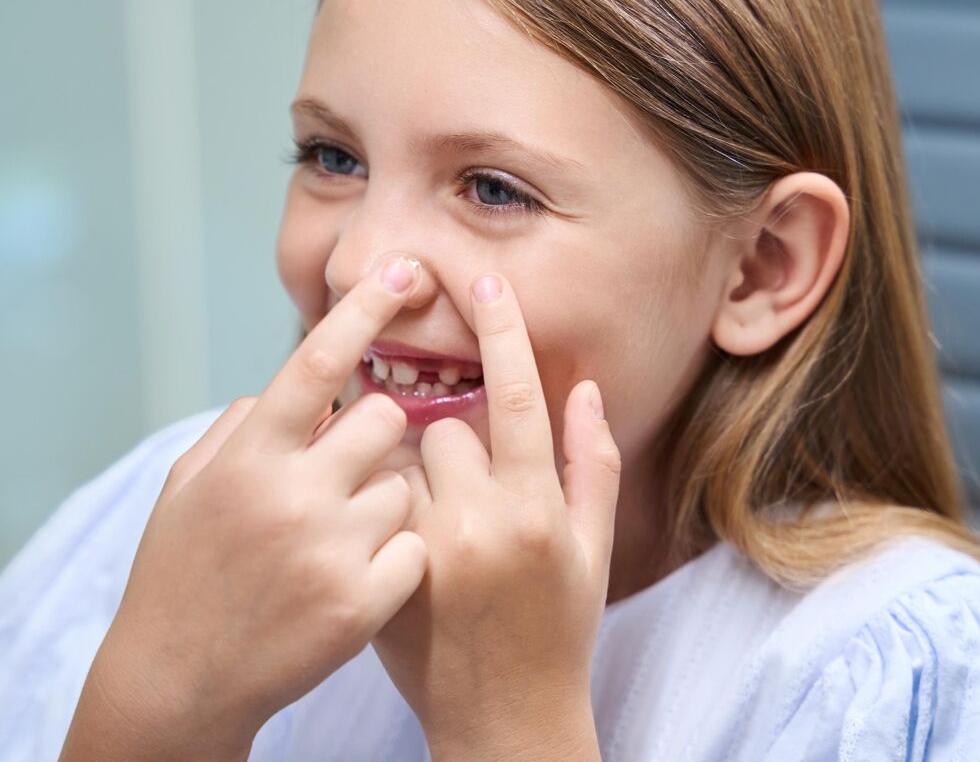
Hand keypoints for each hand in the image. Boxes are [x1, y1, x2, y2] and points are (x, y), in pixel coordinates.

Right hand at [64, 253, 429, 760]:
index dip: (364, 308)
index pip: (317, 362)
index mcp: (248, 456)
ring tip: (339, 536)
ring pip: (406, 484)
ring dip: (385, 500)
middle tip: (346, 469)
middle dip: (376, 435)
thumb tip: (301, 387)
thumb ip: (246, 424)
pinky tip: (356, 574)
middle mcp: (291, 494)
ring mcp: (329, 551)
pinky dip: (397, 555)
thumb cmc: (185, 568)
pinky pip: (415, 545)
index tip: (404, 269)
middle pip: (385, 418)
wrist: (179, 681)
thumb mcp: (191, 482)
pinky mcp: (361, 604)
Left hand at [370, 273, 620, 756]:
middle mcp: (477, 526)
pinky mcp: (380, 577)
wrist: (503, 722)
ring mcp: (422, 554)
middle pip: (444, 425)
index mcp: (536, 510)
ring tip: (437, 518)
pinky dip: (383, 500)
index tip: (481, 276)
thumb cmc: (559, 630)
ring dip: (415, 468)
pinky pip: (371, 501)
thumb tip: (584, 389)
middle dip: (452, 438)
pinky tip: (398, 535)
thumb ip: (594, 464)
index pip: (515, 395)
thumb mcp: (594, 549)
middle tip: (467, 487)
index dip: (501, 328)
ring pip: (399, 459)